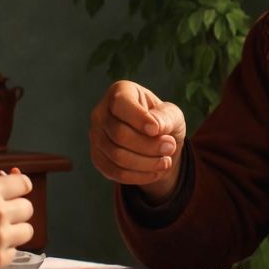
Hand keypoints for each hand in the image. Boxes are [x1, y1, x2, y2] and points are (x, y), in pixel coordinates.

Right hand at [0, 171, 35, 268]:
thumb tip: (2, 179)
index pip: (22, 183)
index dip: (20, 188)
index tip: (17, 193)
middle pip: (28, 207)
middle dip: (19, 211)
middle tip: (6, 217)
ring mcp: (0, 236)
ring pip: (28, 230)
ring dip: (17, 231)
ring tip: (0, 235)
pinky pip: (15, 252)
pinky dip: (5, 251)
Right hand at [88, 80, 186, 201]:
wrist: (156, 142)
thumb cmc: (163, 121)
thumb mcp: (172, 115)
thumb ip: (165, 118)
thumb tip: (155, 128)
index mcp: (120, 92)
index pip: (121, 104)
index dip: (139, 119)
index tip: (157, 130)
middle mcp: (101, 112)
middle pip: (119, 134)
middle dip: (149, 145)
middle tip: (170, 147)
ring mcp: (95, 135)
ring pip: (117, 155)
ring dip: (146, 163)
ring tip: (166, 161)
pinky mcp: (97, 157)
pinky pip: (114, 172)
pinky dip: (138, 176)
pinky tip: (155, 172)